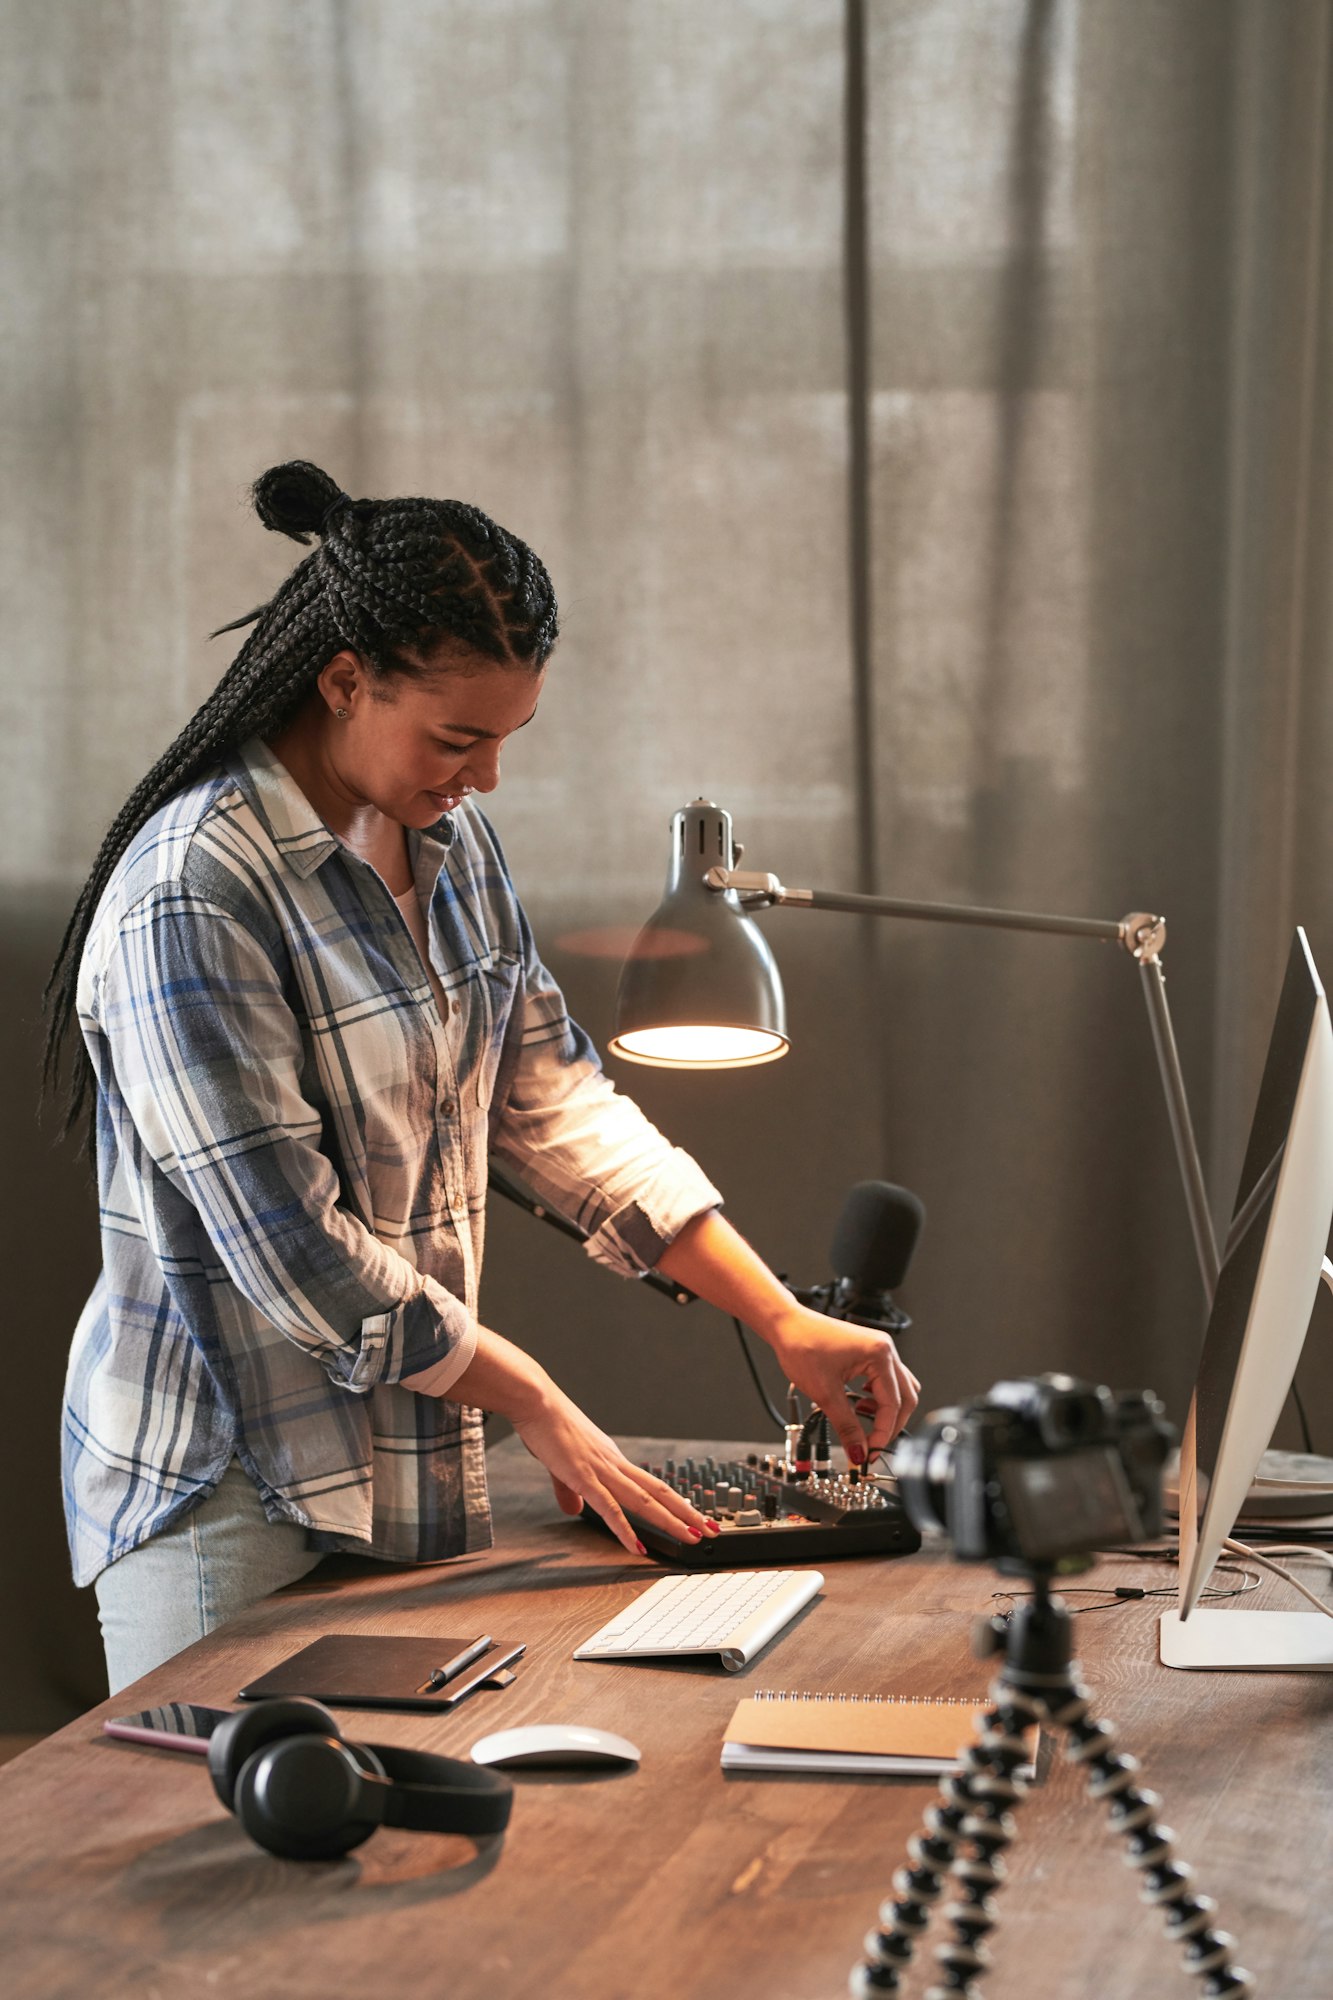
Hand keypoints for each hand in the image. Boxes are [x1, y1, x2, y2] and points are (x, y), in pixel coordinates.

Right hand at [511, 1378, 717, 1557]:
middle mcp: (614, 1463)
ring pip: (644, 1500)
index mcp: (612, 1459)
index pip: (651, 1484)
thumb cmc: (547, 1424)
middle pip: (659, 1492)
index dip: (673, 1501)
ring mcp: (602, 1470)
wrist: (537, 1401)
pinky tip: (636, 1547)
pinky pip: (610, 1508)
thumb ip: (569, 1489)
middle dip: (687, 1513)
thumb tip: (575, 1509)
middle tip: (711, 1528)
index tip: (691, 1514)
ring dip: (670, 1521)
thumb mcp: (561, 1463)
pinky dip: (625, 1529)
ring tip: (692, 1537)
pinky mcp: (583, 1477)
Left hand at [763, 1304, 919, 1463]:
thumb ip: (846, 1426)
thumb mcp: (825, 1393)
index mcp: (879, 1354)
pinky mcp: (870, 1352)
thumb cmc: (802, 1345)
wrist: (786, 1325)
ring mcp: (879, 1349)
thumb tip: (859, 1452)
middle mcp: (885, 1349)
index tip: (869, 1452)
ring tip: (863, 1420)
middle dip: (889, 1425)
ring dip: (886, 1410)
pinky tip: (860, 1403)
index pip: (893, 1404)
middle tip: (871, 1445)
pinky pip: (886, 1380)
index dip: (882, 1433)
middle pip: (905, 1398)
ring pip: (899, 1389)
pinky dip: (878, 1397)